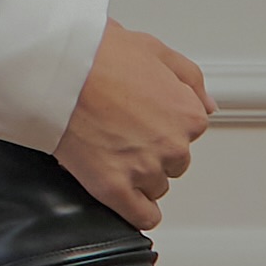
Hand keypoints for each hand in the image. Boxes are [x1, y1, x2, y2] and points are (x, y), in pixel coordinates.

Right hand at [58, 20, 210, 230]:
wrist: (57, 68)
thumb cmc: (98, 54)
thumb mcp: (155, 49)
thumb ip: (190, 79)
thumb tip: (209, 105)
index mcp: (188, 114)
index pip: (188, 133)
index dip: (162, 123)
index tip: (141, 117)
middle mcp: (173, 146)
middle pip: (173, 162)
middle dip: (151, 150)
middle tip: (121, 131)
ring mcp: (144, 170)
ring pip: (155, 187)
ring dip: (138, 176)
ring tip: (110, 153)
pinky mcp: (114, 189)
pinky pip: (142, 216)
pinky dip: (137, 211)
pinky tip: (125, 197)